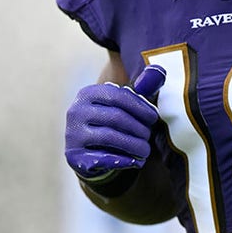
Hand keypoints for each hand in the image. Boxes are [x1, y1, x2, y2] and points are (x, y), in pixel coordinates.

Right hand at [64, 65, 166, 179]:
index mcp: (87, 93)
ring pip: (110, 137)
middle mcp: (76, 111)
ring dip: (134, 145)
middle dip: (138, 127)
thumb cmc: (107, 122)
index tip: (154, 117)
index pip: (118, 95)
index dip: (140, 106)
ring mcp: (73, 134)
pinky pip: (103, 157)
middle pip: (116, 117)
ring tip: (145, 150)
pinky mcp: (74, 156)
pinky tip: (135, 161)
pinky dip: (123, 160)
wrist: (84, 150)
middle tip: (149, 136)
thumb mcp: (118, 105)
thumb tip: (158, 72)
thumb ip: (138, 90)